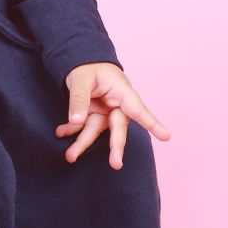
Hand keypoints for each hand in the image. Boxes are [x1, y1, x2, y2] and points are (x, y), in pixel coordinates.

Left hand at [54, 62, 169, 168]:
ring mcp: (104, 112)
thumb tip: (76, 122)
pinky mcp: (93, 115)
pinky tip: (61, 132)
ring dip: (82, 143)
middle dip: (115, 147)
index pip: (138, 109)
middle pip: (118, 128)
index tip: (166, 136)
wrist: (81, 62)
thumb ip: (79, 100)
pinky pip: (82, 126)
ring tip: (70, 157)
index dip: (151, 123)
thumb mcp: (81, 79)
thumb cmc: (88, 67)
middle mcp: (116, 105)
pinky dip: (71, 130)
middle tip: (116, 164)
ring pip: (96, 131)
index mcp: (121, 91)